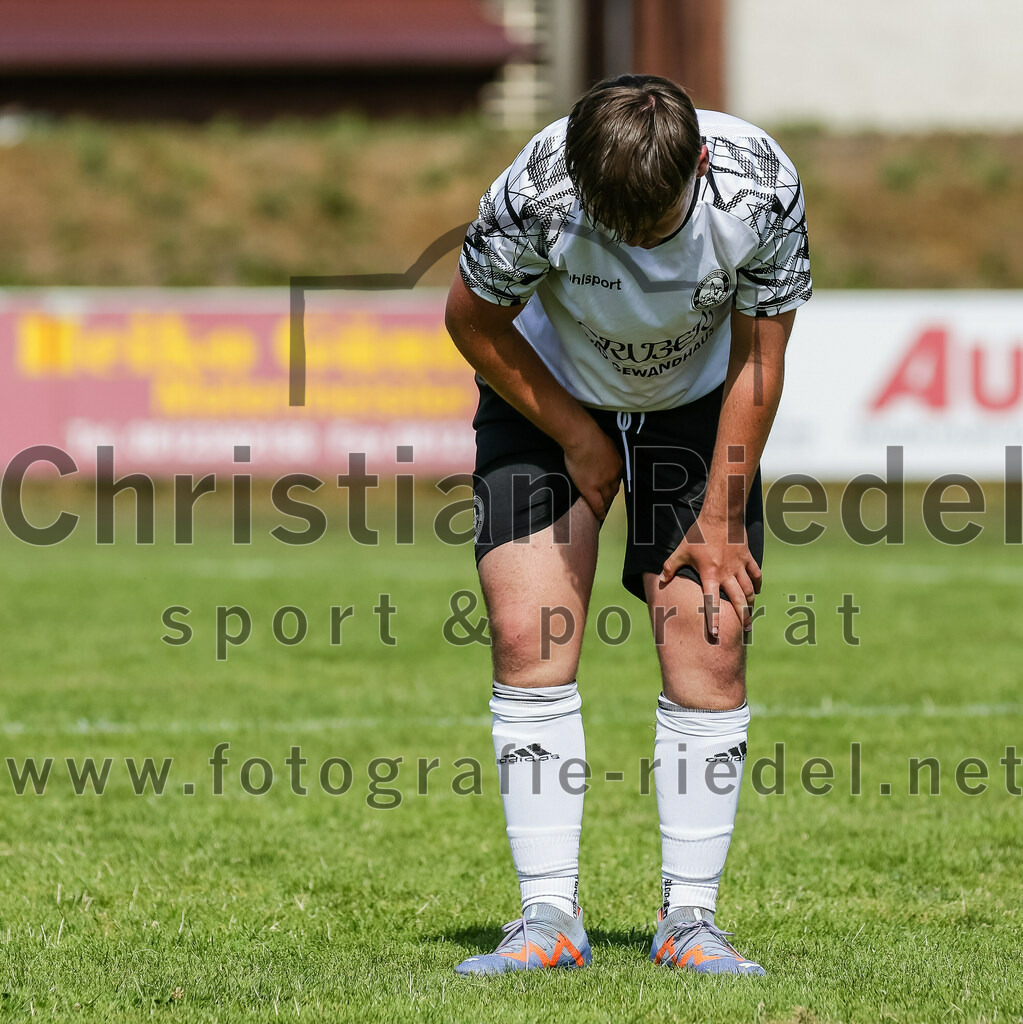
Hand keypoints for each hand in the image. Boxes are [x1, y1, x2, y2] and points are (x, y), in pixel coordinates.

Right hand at [562, 421, 621, 520]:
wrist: (583, 439)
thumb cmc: (590, 435)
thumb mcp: (605, 442)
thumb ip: (605, 451)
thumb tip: (602, 452)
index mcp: (617, 464)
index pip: (617, 478)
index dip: (613, 484)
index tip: (611, 487)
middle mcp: (613, 475)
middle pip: (614, 490)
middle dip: (611, 495)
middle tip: (607, 500)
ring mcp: (602, 484)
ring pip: (606, 498)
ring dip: (605, 504)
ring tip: (602, 509)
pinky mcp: (590, 489)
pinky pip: (597, 505)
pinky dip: (599, 512)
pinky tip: (600, 516)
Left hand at [659, 515, 761, 637]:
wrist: (720, 516)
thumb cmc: (699, 534)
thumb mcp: (681, 550)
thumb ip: (670, 567)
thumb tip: (660, 580)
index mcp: (710, 574)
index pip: (711, 601)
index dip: (712, 618)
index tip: (715, 633)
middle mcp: (726, 574)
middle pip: (738, 599)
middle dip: (743, 616)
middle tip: (746, 630)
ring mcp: (739, 566)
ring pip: (749, 589)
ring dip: (750, 602)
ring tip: (751, 614)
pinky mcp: (747, 557)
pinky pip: (756, 574)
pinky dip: (757, 584)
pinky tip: (757, 591)